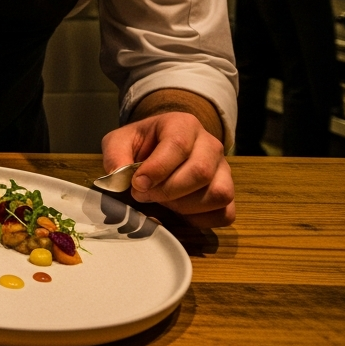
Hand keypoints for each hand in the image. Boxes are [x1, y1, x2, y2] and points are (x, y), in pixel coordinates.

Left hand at [101, 112, 234, 227]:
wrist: (159, 148)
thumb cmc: (141, 144)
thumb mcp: (120, 141)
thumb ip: (116, 156)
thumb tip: (119, 178)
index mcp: (183, 125)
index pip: (178, 145)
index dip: (157, 169)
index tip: (137, 184)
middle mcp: (210, 145)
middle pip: (201, 172)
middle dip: (167, 191)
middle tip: (143, 195)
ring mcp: (224, 170)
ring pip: (218, 194)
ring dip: (185, 207)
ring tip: (162, 201)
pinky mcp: (228, 194)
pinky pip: (225, 214)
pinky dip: (201, 220)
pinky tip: (179, 213)